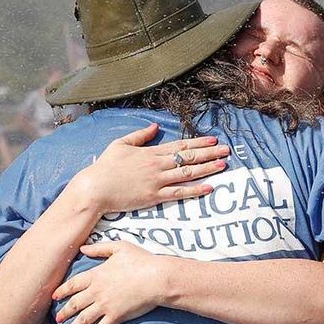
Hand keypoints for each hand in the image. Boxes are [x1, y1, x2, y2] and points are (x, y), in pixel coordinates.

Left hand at [52, 241, 164, 323]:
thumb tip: (83, 248)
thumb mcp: (119, 248)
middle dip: (64, 312)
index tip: (54, 297)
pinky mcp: (116, 317)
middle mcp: (97, 291)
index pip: (73, 284)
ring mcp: (105, 305)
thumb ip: (99, 249)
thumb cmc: (141, 261)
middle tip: (57, 319)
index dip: (62, 291)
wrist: (156, 279)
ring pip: (83, 319)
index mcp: (96, 275)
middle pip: (75, 304)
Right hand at [76, 123, 229, 213]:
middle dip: (209, 153)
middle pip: (188, 157)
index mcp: (150, 152)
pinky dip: (194, 190)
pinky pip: (179, 193)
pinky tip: (208, 187)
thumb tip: (155, 126)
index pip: (179, 145)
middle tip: (227, 150)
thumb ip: (139, 135)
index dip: (198, 142)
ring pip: (187, 173)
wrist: (96, 188)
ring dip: (207, 168)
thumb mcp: (120, 144)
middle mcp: (157, 165)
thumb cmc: (105, 167)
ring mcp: (157, 181)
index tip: (213, 140)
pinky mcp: (154, 196)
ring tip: (223, 165)